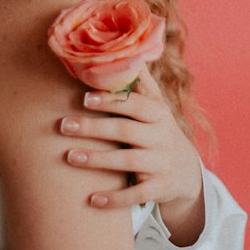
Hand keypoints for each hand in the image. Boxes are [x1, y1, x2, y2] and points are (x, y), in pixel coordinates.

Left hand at [58, 68, 203, 243]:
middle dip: (93, 128)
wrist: (186, 171)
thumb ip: (140, 82)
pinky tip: (92, 200)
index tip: (84, 98)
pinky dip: (115, 199)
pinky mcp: (159, 188)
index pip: (134, 104)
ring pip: (127, 161)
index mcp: (158, 112)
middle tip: (63, 125)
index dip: (110, 101)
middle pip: (125, 130)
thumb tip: (126, 49)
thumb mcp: (156, 106)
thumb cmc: (159, 130)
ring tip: (70, 157)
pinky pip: (136, 194)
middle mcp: (161, 136)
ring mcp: (161, 163)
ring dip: (97, 159)